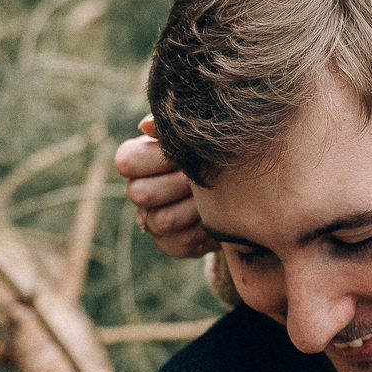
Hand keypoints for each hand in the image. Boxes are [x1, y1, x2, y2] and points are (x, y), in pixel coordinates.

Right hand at [114, 118, 212, 258]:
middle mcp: (139, 191)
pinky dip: (205, 228)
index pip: (127, 161)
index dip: (155, 158)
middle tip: (204, 176)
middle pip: (141, 193)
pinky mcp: (172, 244)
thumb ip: (172, 128)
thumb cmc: (214, 153)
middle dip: (179, 183)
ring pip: (162, 219)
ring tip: (215, 195)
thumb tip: (146, 126)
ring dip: (194, 206)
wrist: (243, 189)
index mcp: (139, 161)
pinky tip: (216, 216)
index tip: (182, 155)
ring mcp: (152, 221)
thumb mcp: (197, 137)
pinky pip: (182, 240)